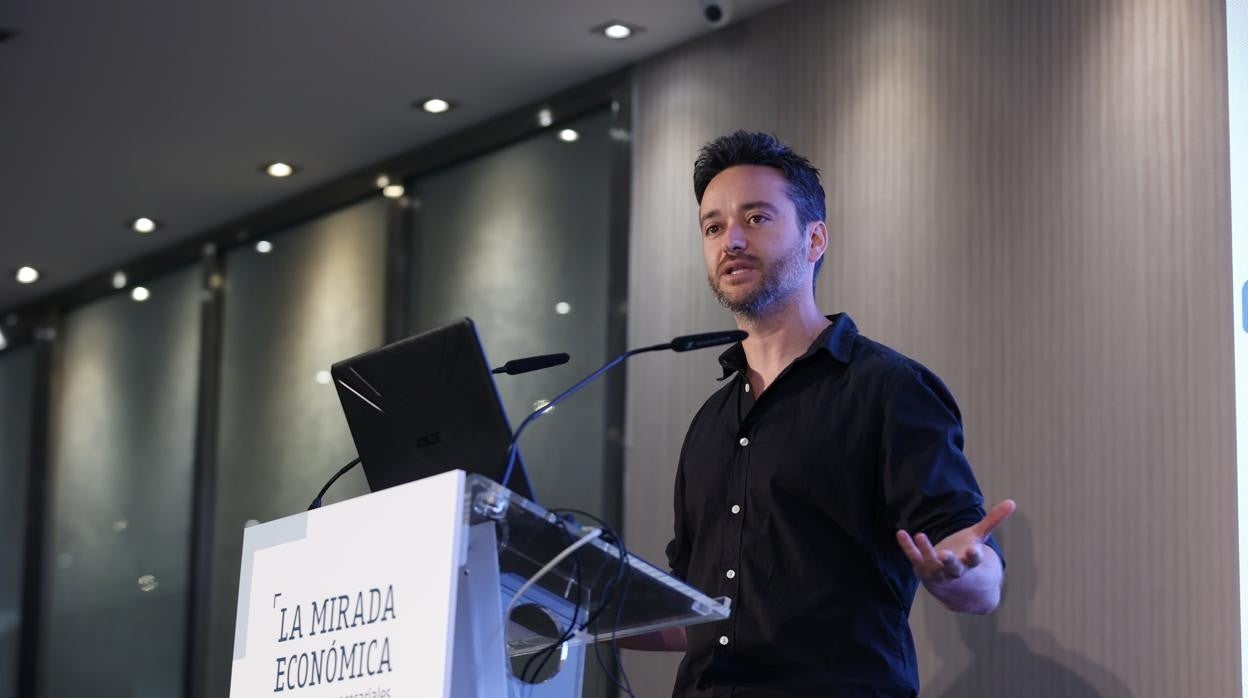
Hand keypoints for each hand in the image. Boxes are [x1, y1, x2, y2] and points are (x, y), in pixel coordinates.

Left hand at [895, 499, 1015, 585]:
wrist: (953, 587)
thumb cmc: (966, 557)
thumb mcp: (978, 538)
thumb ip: (992, 521)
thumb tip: (1012, 502)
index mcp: (970, 563)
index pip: (974, 560)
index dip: (973, 555)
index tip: (973, 551)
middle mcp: (954, 570)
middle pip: (954, 568)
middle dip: (950, 562)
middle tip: (944, 555)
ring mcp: (937, 571)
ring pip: (932, 564)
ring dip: (926, 551)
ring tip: (921, 535)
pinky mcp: (922, 568)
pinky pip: (914, 558)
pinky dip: (907, 546)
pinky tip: (900, 533)